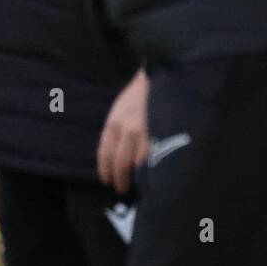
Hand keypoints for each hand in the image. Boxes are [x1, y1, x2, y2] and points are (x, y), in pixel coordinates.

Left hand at [96, 68, 148, 194]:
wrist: (159, 77)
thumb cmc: (139, 92)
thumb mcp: (120, 108)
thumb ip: (116, 129)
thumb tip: (114, 153)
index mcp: (113, 123)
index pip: (105, 154)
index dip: (105, 171)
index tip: (107, 181)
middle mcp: (127, 130)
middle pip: (119, 163)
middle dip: (119, 179)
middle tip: (121, 188)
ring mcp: (145, 132)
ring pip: (137, 163)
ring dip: (136, 176)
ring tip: (138, 183)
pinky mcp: (161, 133)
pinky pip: (154, 156)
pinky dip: (151, 167)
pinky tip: (152, 172)